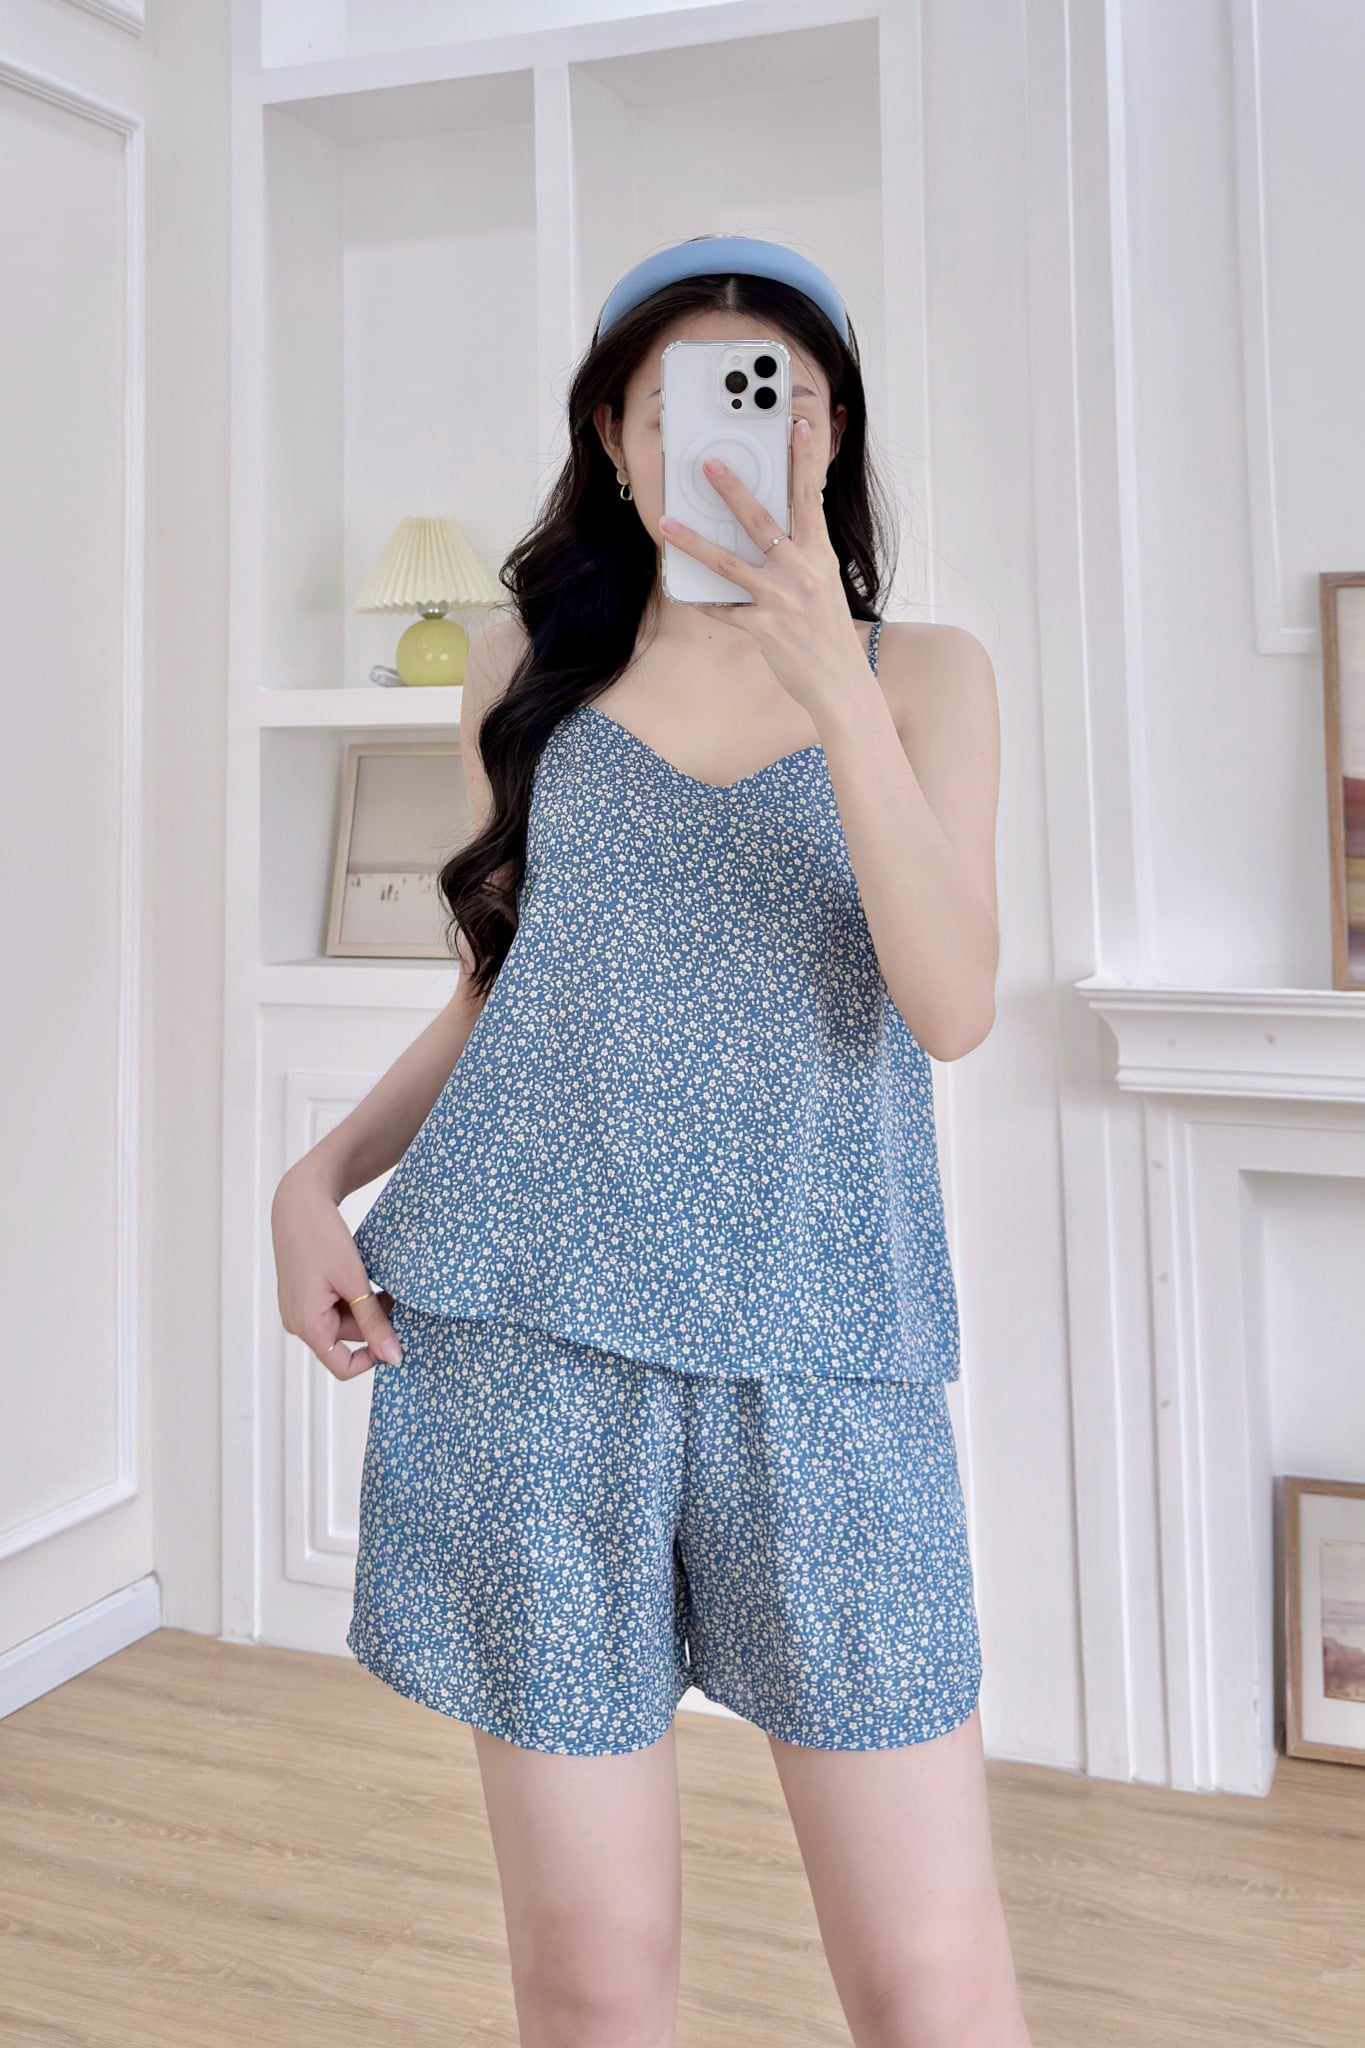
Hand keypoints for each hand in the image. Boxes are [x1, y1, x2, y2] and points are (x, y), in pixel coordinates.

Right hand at [271, 1165, 401, 1379]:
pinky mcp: (302, 1296)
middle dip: (373, 1323)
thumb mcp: (354, 1281)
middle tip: (392, 1296)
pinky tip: (361, 1279)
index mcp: (307, 1325)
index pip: (343, 1367)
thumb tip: (392, 1358)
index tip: (396, 1335)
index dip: (373, 1357)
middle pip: (346, 1341)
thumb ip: (373, 1322)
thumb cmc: (322, 1238)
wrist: (298, 1203)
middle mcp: (298, 1323)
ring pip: (342, 1323)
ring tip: (379, 1284)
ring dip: (364, 1309)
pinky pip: (332, 1309)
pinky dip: (351, 1299)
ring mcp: (298, 1310)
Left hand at [659, 417, 870, 717]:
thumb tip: (776, 531)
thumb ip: (803, 555)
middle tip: (708, 464)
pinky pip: (724, 609)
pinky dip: (702, 600)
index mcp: (820, 556)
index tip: (795, 427)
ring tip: (666, 523)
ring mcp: (780, 600)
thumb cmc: (831, 632)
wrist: (842, 683)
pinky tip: (681, 589)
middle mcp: (800, 573)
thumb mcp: (826, 584)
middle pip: (760, 521)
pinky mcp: (763, 628)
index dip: (804, 460)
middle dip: (733, 490)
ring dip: (694, 541)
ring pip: (728, 563)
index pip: (810, 498)